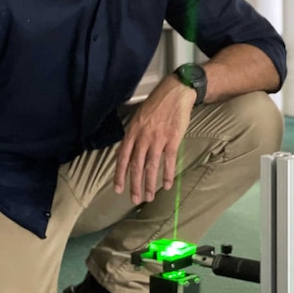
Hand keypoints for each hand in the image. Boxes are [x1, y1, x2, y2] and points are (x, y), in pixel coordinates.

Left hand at [114, 75, 194, 203]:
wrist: (175, 93)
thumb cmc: (156, 105)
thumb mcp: (138, 117)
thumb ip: (133, 136)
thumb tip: (125, 153)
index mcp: (132, 132)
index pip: (123, 157)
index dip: (120, 175)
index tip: (118, 189)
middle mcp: (143, 137)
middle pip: (136, 166)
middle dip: (134, 185)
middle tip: (135, 199)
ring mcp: (158, 139)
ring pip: (151, 166)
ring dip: (150, 184)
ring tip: (149, 197)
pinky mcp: (172, 139)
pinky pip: (168, 161)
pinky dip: (167, 174)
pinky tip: (166, 185)